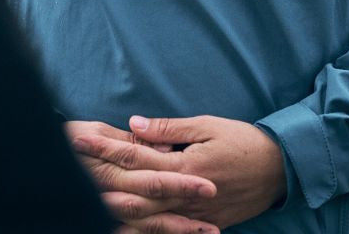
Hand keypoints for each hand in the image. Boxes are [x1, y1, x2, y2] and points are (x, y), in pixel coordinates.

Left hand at [69, 115, 286, 231]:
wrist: (278, 171)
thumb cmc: (241, 142)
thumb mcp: (207, 126)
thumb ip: (169, 129)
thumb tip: (134, 126)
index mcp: (185, 167)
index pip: (135, 158)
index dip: (105, 149)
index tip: (79, 139)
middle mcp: (184, 197)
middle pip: (132, 192)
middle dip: (98, 179)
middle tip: (70, 164)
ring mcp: (190, 217)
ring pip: (144, 218)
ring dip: (112, 206)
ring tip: (83, 196)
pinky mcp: (198, 226)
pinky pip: (163, 231)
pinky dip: (139, 228)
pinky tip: (118, 223)